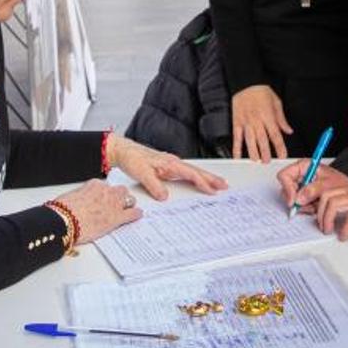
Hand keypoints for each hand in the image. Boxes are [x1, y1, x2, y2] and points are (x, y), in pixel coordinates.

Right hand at [50, 179, 141, 242]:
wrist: (64, 221)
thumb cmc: (63, 211)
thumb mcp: (72, 197)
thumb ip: (82, 196)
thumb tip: (82, 202)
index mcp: (95, 184)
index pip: (105, 187)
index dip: (106, 195)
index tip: (104, 200)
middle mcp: (107, 191)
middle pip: (120, 190)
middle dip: (119, 197)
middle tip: (115, 205)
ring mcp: (114, 204)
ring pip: (129, 199)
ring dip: (127, 204)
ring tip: (126, 210)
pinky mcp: (117, 218)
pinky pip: (133, 213)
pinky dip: (136, 214)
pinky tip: (137, 215)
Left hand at [107, 135, 227, 199]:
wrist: (123, 151)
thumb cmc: (132, 158)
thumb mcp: (141, 173)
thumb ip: (153, 184)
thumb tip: (164, 196)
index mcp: (170, 163)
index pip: (191, 174)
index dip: (203, 183)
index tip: (212, 191)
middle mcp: (173, 162)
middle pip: (197, 171)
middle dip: (212, 178)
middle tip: (225, 186)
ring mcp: (171, 164)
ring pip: (193, 171)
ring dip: (206, 177)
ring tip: (217, 184)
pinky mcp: (167, 167)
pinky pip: (186, 172)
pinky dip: (196, 177)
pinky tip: (198, 181)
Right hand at [231, 85, 292, 161]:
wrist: (246, 83)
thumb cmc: (261, 91)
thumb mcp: (276, 102)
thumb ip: (281, 119)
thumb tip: (288, 130)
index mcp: (268, 116)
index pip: (275, 135)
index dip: (279, 147)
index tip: (282, 155)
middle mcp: (257, 120)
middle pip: (262, 139)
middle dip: (265, 152)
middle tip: (267, 161)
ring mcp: (246, 122)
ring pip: (249, 140)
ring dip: (252, 152)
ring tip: (255, 160)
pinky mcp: (237, 122)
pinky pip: (237, 137)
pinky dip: (236, 147)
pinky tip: (237, 156)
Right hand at [277, 160, 347, 214]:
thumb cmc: (341, 184)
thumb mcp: (328, 184)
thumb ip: (313, 190)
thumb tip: (298, 198)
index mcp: (303, 166)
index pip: (285, 175)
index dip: (287, 188)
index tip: (293, 200)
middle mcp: (300, 176)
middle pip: (286, 189)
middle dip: (297, 200)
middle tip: (308, 205)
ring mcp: (302, 187)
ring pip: (292, 199)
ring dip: (304, 206)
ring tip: (317, 204)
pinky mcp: (304, 196)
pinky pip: (299, 206)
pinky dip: (308, 208)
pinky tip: (317, 206)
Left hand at [315, 172, 347, 240]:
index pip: (328, 190)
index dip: (320, 203)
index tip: (320, 214)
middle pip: (326, 196)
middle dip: (320, 212)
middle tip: (322, 225)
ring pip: (333, 204)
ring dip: (327, 220)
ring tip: (328, 231)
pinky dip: (344, 229)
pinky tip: (344, 236)